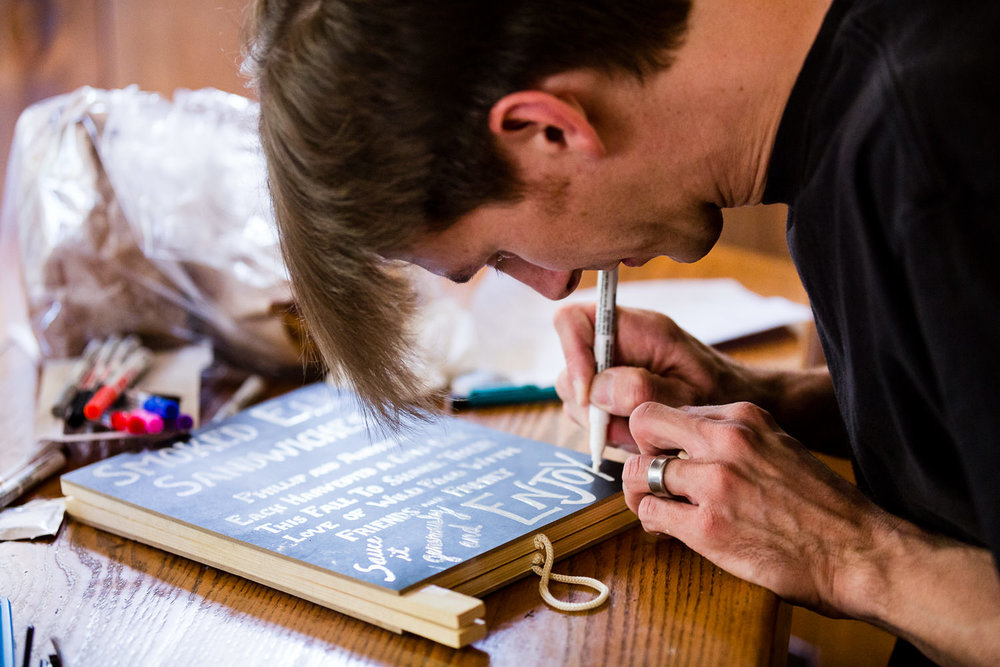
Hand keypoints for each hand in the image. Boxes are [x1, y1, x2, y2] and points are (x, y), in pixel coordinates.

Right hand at [553, 304, 753, 447]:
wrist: (739, 406)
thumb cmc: (722, 393)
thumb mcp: (689, 392)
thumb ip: (643, 388)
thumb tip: (596, 389)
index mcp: (636, 329)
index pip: (573, 321)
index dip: (571, 354)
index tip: (589, 394)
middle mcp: (616, 346)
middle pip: (568, 366)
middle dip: (587, 404)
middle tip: (620, 426)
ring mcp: (612, 371)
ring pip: (576, 397)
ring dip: (600, 424)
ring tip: (640, 435)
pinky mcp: (612, 396)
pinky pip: (591, 415)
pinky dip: (609, 433)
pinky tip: (638, 437)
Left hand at [621, 400, 892, 614]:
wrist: (860, 553)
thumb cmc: (821, 506)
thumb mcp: (779, 446)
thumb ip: (736, 439)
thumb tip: (688, 442)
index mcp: (744, 417)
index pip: (671, 409)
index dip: (662, 436)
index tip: (667, 454)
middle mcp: (726, 441)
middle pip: (642, 422)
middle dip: (639, 448)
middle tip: (650, 475)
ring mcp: (714, 483)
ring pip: (636, 471)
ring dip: (639, 491)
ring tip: (657, 506)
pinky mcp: (707, 527)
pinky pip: (649, 512)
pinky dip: (652, 522)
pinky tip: (670, 529)